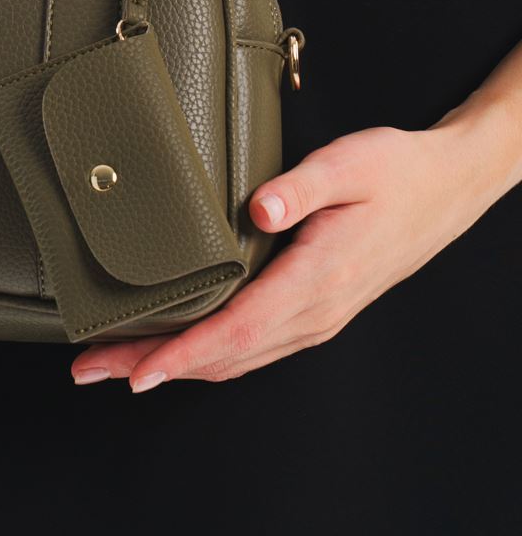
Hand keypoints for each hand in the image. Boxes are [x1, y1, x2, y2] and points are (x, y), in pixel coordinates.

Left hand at [68, 120, 498, 390]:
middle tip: (92, 368)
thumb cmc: (394, 171)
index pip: (239, 330)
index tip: (139, 371)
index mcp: (319, 278)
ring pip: (237, 358)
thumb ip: (300, 186)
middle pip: (225, 356)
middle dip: (156, 366)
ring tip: (118, 363)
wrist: (443, 188)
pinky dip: (209, 355)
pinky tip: (180, 348)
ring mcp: (317, 317)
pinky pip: (254, 346)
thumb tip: (259, 207)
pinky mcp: (316, 310)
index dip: (185, 355)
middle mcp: (315, 311)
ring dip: (176, 366)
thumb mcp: (349, 164)